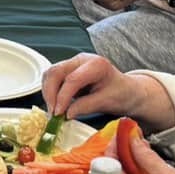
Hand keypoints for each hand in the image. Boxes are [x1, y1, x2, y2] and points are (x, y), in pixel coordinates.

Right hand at [41, 52, 174, 129]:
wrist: (126, 91)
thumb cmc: (120, 94)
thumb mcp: (106, 102)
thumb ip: (85, 106)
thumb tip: (66, 113)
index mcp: (96, 65)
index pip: (72, 79)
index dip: (62, 97)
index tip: (58, 113)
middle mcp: (82, 59)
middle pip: (56, 72)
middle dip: (50, 94)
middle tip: (53, 114)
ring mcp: (74, 63)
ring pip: (50, 73)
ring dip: (48, 93)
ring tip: (54, 110)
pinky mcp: (68, 70)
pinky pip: (52, 78)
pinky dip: (50, 91)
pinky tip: (55, 104)